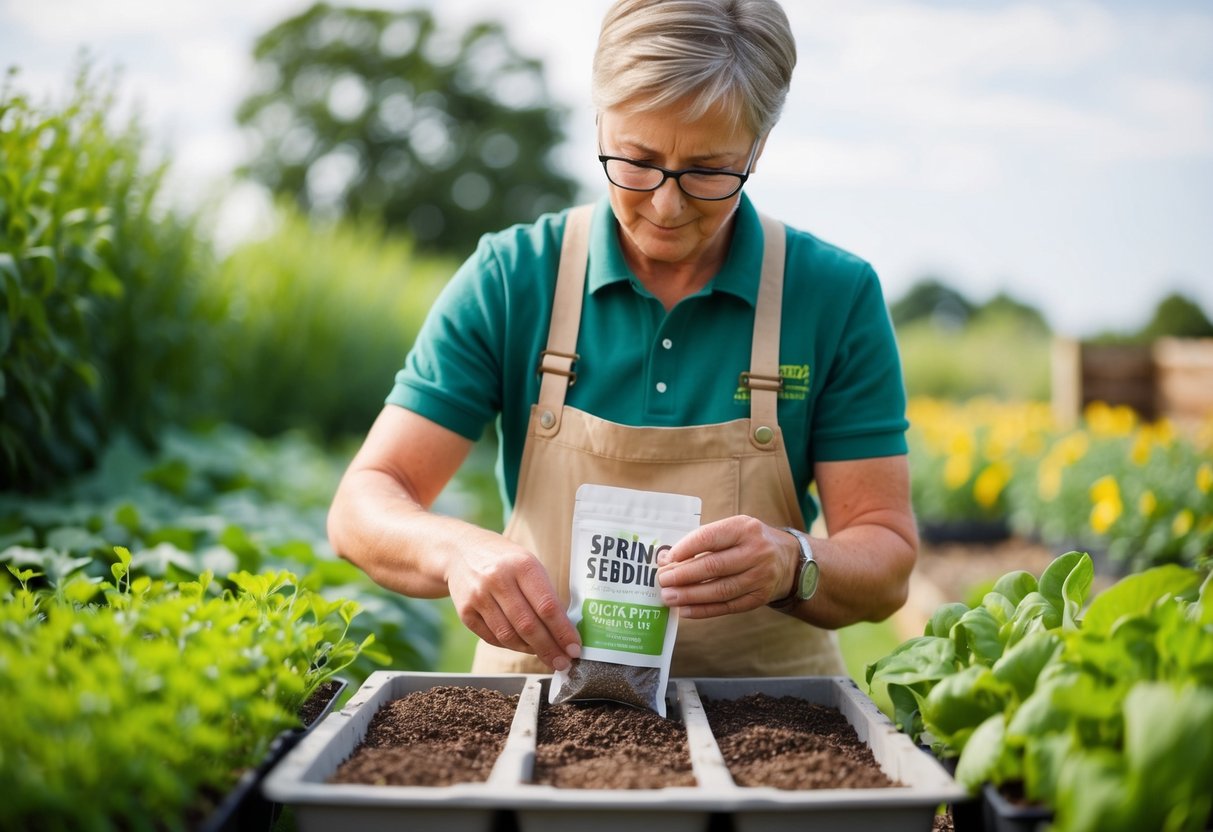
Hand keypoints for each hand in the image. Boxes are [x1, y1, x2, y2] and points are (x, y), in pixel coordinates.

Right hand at [445, 534, 581, 670]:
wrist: (461, 551)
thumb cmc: (505, 560)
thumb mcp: (528, 564)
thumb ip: (545, 594)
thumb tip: (564, 631)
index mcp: (522, 565)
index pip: (547, 606)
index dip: (563, 632)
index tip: (574, 648)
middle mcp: (498, 580)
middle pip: (528, 625)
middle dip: (549, 648)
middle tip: (563, 662)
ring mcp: (479, 596)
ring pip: (509, 636)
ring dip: (531, 650)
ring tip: (546, 656)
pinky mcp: (465, 612)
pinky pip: (493, 638)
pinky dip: (511, 646)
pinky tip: (524, 647)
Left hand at [655, 515, 797, 618]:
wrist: (788, 560)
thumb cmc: (748, 542)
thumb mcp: (732, 531)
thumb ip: (702, 542)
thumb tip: (666, 558)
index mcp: (745, 528)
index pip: (709, 537)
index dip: (685, 549)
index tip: (666, 559)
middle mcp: (756, 551)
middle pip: (713, 566)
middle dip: (683, 575)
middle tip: (662, 580)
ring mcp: (760, 577)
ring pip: (720, 589)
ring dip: (690, 595)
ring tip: (669, 597)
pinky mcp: (759, 598)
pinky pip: (727, 606)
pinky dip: (704, 610)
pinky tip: (685, 611)